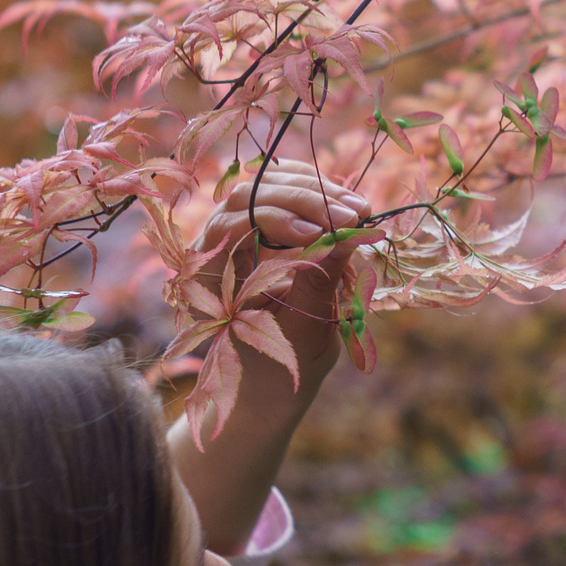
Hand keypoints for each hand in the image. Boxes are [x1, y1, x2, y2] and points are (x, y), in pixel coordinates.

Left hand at [193, 158, 371, 371]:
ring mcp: (237, 226)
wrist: (268, 380)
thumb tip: (352, 237)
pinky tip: (345, 202)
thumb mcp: (304, 328)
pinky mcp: (262, 220)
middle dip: (305, 200)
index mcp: (207, 275)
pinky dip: (315, 189)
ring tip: (358, 210)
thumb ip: (320, 280)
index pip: (232, 223)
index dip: (277, 219)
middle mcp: (215, 243)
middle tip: (353, 216)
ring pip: (269, 185)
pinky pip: (283, 188)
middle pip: (251, 195)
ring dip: (317, 191)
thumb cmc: (278, 364)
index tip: (321, 233)